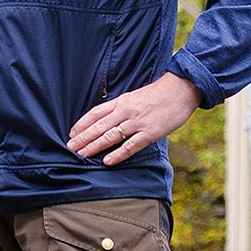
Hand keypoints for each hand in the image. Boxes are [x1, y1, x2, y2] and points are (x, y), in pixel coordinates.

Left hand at [68, 73, 201, 166]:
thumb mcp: (135, 97)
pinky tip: (106, 161)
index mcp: (121, 101)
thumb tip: (109, 119)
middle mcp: (125, 111)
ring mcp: (137, 122)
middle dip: (83, 137)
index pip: (95, 113)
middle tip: (69, 147)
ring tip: (81, 154)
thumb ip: (122, 108)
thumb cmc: (158, 94)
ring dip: (94, 146)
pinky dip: (117, 154)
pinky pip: (130, 145)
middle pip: (99, 126)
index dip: (82, 124)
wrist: (180, 90)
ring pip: (110, 135)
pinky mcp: (150, 133)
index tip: (71, 133)